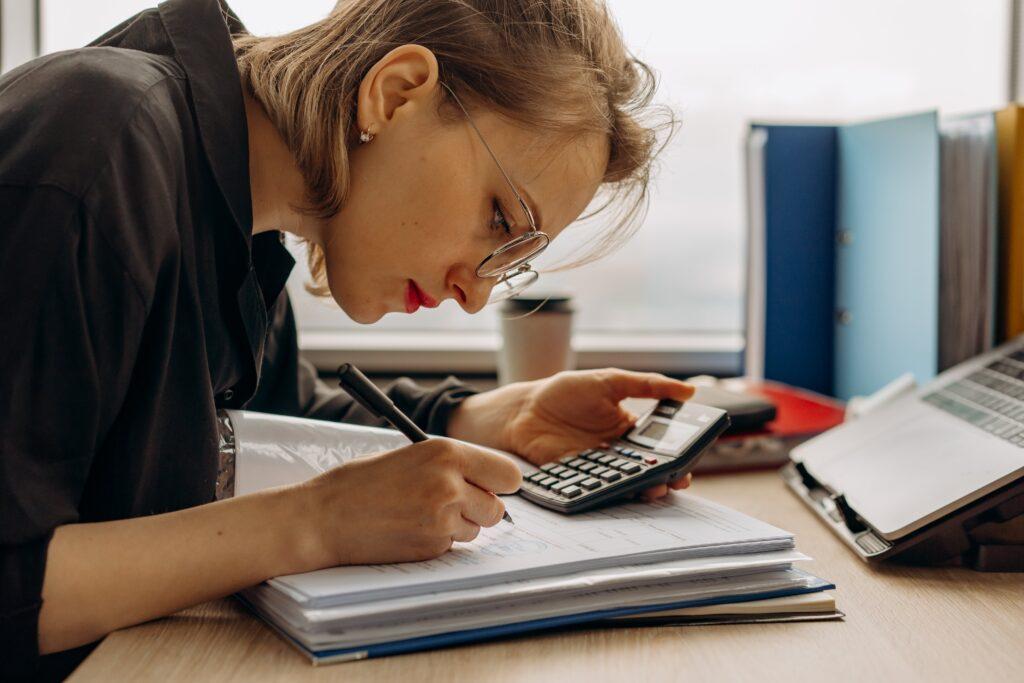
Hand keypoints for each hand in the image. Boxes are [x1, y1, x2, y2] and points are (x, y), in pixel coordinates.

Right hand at [302, 438, 521, 564]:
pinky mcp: (431, 547)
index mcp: (447, 453)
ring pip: (476, 530)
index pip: (508, 474)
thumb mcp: (411, 455)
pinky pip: (451, 546)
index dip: (501, 483)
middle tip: (454, 504)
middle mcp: (450, 485)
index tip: (492, 486)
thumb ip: (451, 465)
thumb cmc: (360, 482)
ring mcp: (442, 519)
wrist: (323, 518)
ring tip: (421, 514)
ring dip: (458, 526)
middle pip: (497, 509)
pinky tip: (408, 530)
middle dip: (481, 509)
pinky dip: (437, 541)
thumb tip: (486, 481)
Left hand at [449, 368, 695, 501]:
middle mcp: (617, 452)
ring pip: (627, 483)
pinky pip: (599, 489)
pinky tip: (621, 490)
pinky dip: (612, 493)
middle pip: (647, 470)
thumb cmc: (567, 392)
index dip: (677, 456)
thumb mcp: (610, 381)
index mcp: (628, 429)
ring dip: (643, 488)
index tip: (690, 461)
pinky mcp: (579, 479)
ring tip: (654, 487)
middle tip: (677, 479)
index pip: (660, 447)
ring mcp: (598, 468)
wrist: (524, 409)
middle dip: (665, 477)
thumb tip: (689, 390)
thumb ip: (648, 385)